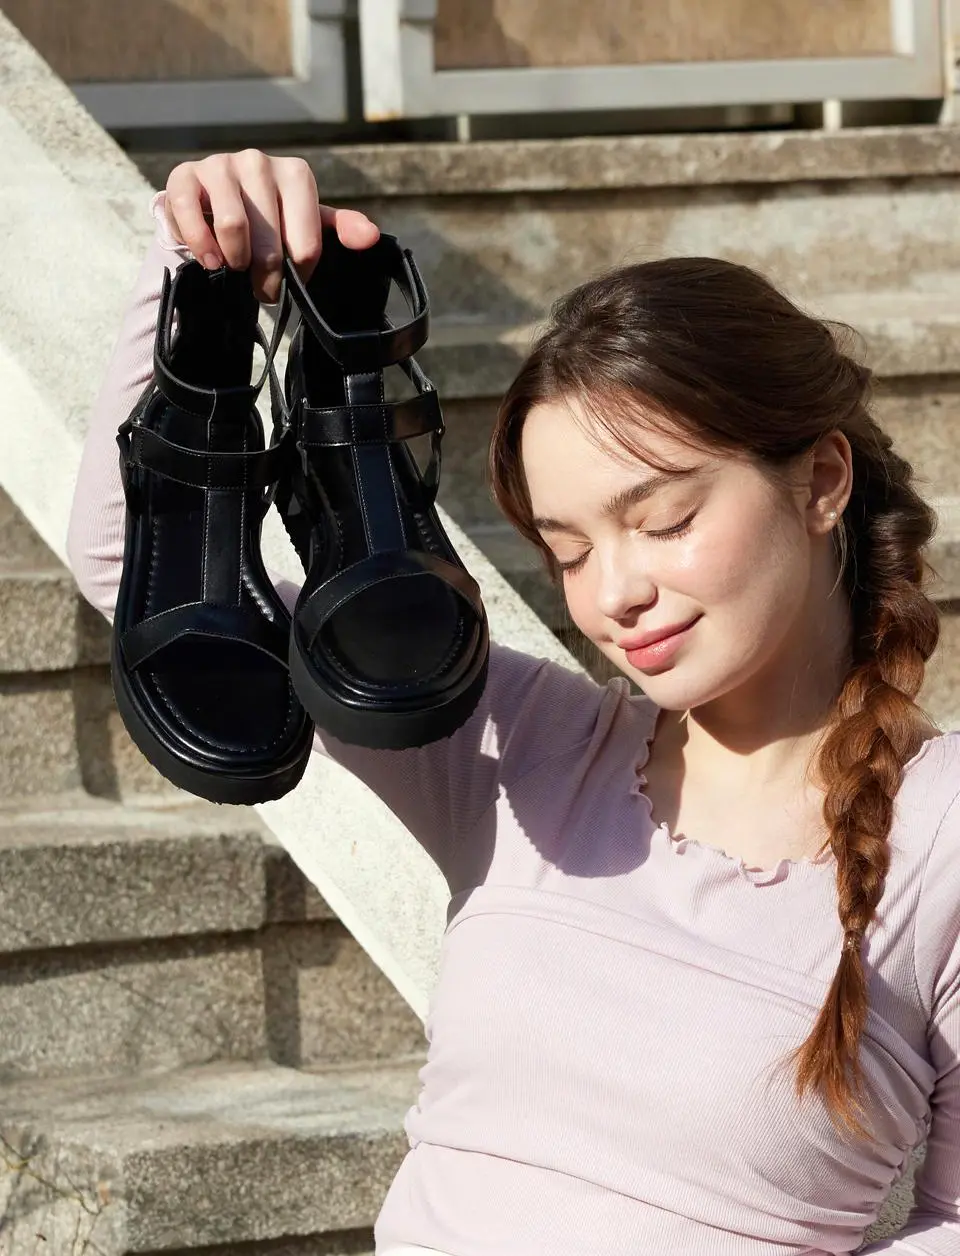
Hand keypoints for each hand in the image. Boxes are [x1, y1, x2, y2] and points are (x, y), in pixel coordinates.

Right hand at [162, 149, 379, 302]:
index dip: (299, 274)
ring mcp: (220, 165)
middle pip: (270, 241)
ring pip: (232, 225)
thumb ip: (341, 229)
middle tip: (263, 289)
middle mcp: (258, 161)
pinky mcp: (184, 175)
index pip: (306, 243)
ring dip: (235, 261)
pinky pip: (190, 214)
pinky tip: (209, 259)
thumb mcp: (308, 222)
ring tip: (234, 268)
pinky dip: (201, 245)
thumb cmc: (269, 217)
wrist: (214, 202)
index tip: (292, 280)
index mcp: (295, 174)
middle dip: (267, 277)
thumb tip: (370, 238)